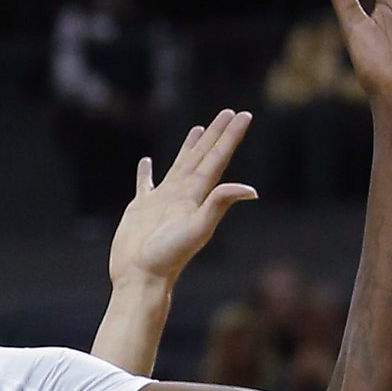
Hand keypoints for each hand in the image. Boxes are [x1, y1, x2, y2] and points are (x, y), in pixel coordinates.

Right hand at [108, 111, 255, 293]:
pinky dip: (146, 172)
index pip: (217, 159)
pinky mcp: (141, 209)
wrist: (140, 277)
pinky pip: (145, 184)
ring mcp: (162, 201)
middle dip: (215, 135)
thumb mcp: (197, 228)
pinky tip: (147, 162)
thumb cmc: (167, 257)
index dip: (230, 137)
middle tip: (228, 112)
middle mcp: (183, 195)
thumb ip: (219, 205)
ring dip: (190, 148)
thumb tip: (251, 190)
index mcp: (196, 196)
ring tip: (197, 129)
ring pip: (179, 166)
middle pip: (202, 157)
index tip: (243, 115)